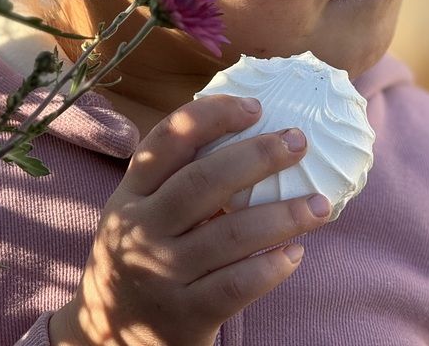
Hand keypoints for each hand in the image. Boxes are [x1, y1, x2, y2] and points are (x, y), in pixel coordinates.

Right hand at [49, 94, 330, 345]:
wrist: (108, 337)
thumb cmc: (140, 253)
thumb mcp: (138, 209)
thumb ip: (175, 173)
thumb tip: (248, 124)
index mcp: (130, 193)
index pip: (167, 139)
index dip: (212, 115)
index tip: (254, 107)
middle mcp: (142, 229)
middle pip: (204, 182)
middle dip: (258, 156)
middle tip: (298, 142)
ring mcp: (162, 274)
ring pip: (231, 235)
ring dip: (284, 215)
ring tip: (320, 204)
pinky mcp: (186, 316)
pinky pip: (238, 285)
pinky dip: (272, 267)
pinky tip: (296, 253)